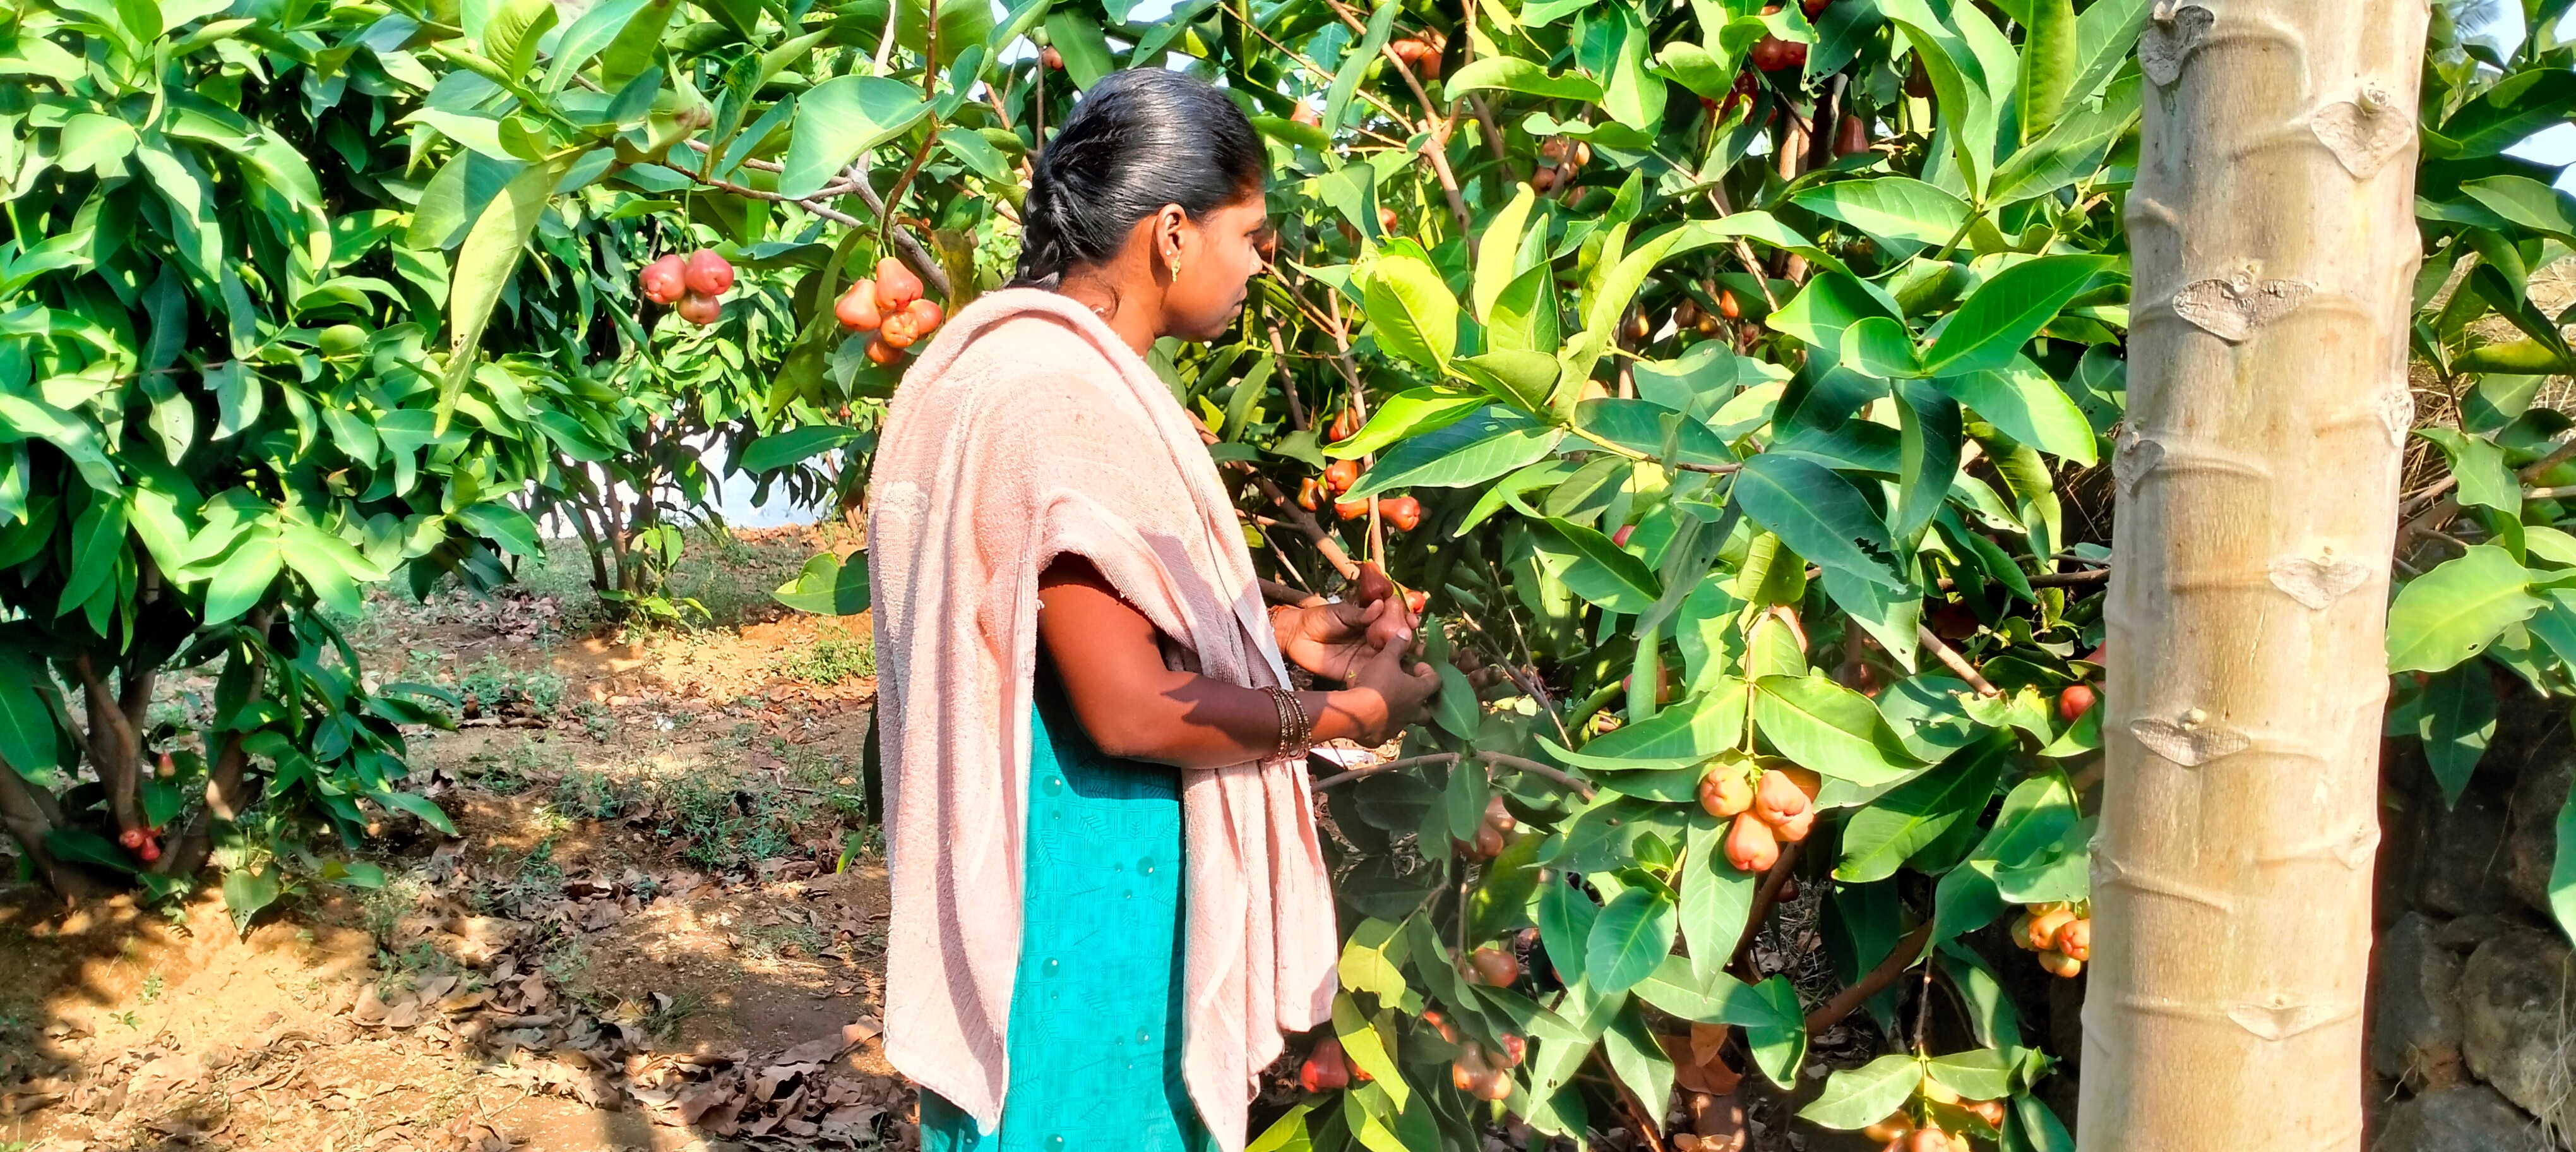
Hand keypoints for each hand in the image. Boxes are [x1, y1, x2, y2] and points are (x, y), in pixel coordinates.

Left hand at [1273, 562, 1418, 680]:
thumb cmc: (1317, 619)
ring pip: (1388, 662)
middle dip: (1409, 646)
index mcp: (1370, 623)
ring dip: (1402, 664)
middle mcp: (1371, 641)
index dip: (1405, 623)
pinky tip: (1397, 681)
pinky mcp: (1356, 674)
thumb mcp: (1339, 612)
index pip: (1392, 623)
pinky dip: (1385, 680)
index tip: (1414, 622)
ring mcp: (1365, 659)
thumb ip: (1359, 614)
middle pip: (1395, 645)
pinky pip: (1373, 677)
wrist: (1295, 637)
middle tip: (1421, 648)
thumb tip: (1380, 606)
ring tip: (1415, 664)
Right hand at [1332, 632, 1440, 745]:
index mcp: (1418, 692)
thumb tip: (1406, 632)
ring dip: (1403, 711)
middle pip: (1428, 710)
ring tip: (1390, 701)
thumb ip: (1397, 646)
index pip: (1435, 682)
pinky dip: (1384, 722)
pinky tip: (1374, 716)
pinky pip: (1387, 730)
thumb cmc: (1376, 684)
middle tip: (1410, 690)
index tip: (1417, 666)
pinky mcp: (1382, 737)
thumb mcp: (1385, 660)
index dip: (1428, 672)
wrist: (1356, 714)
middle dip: (1423, 701)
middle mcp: (1413, 712)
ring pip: (1407, 720)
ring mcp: (1398, 726)